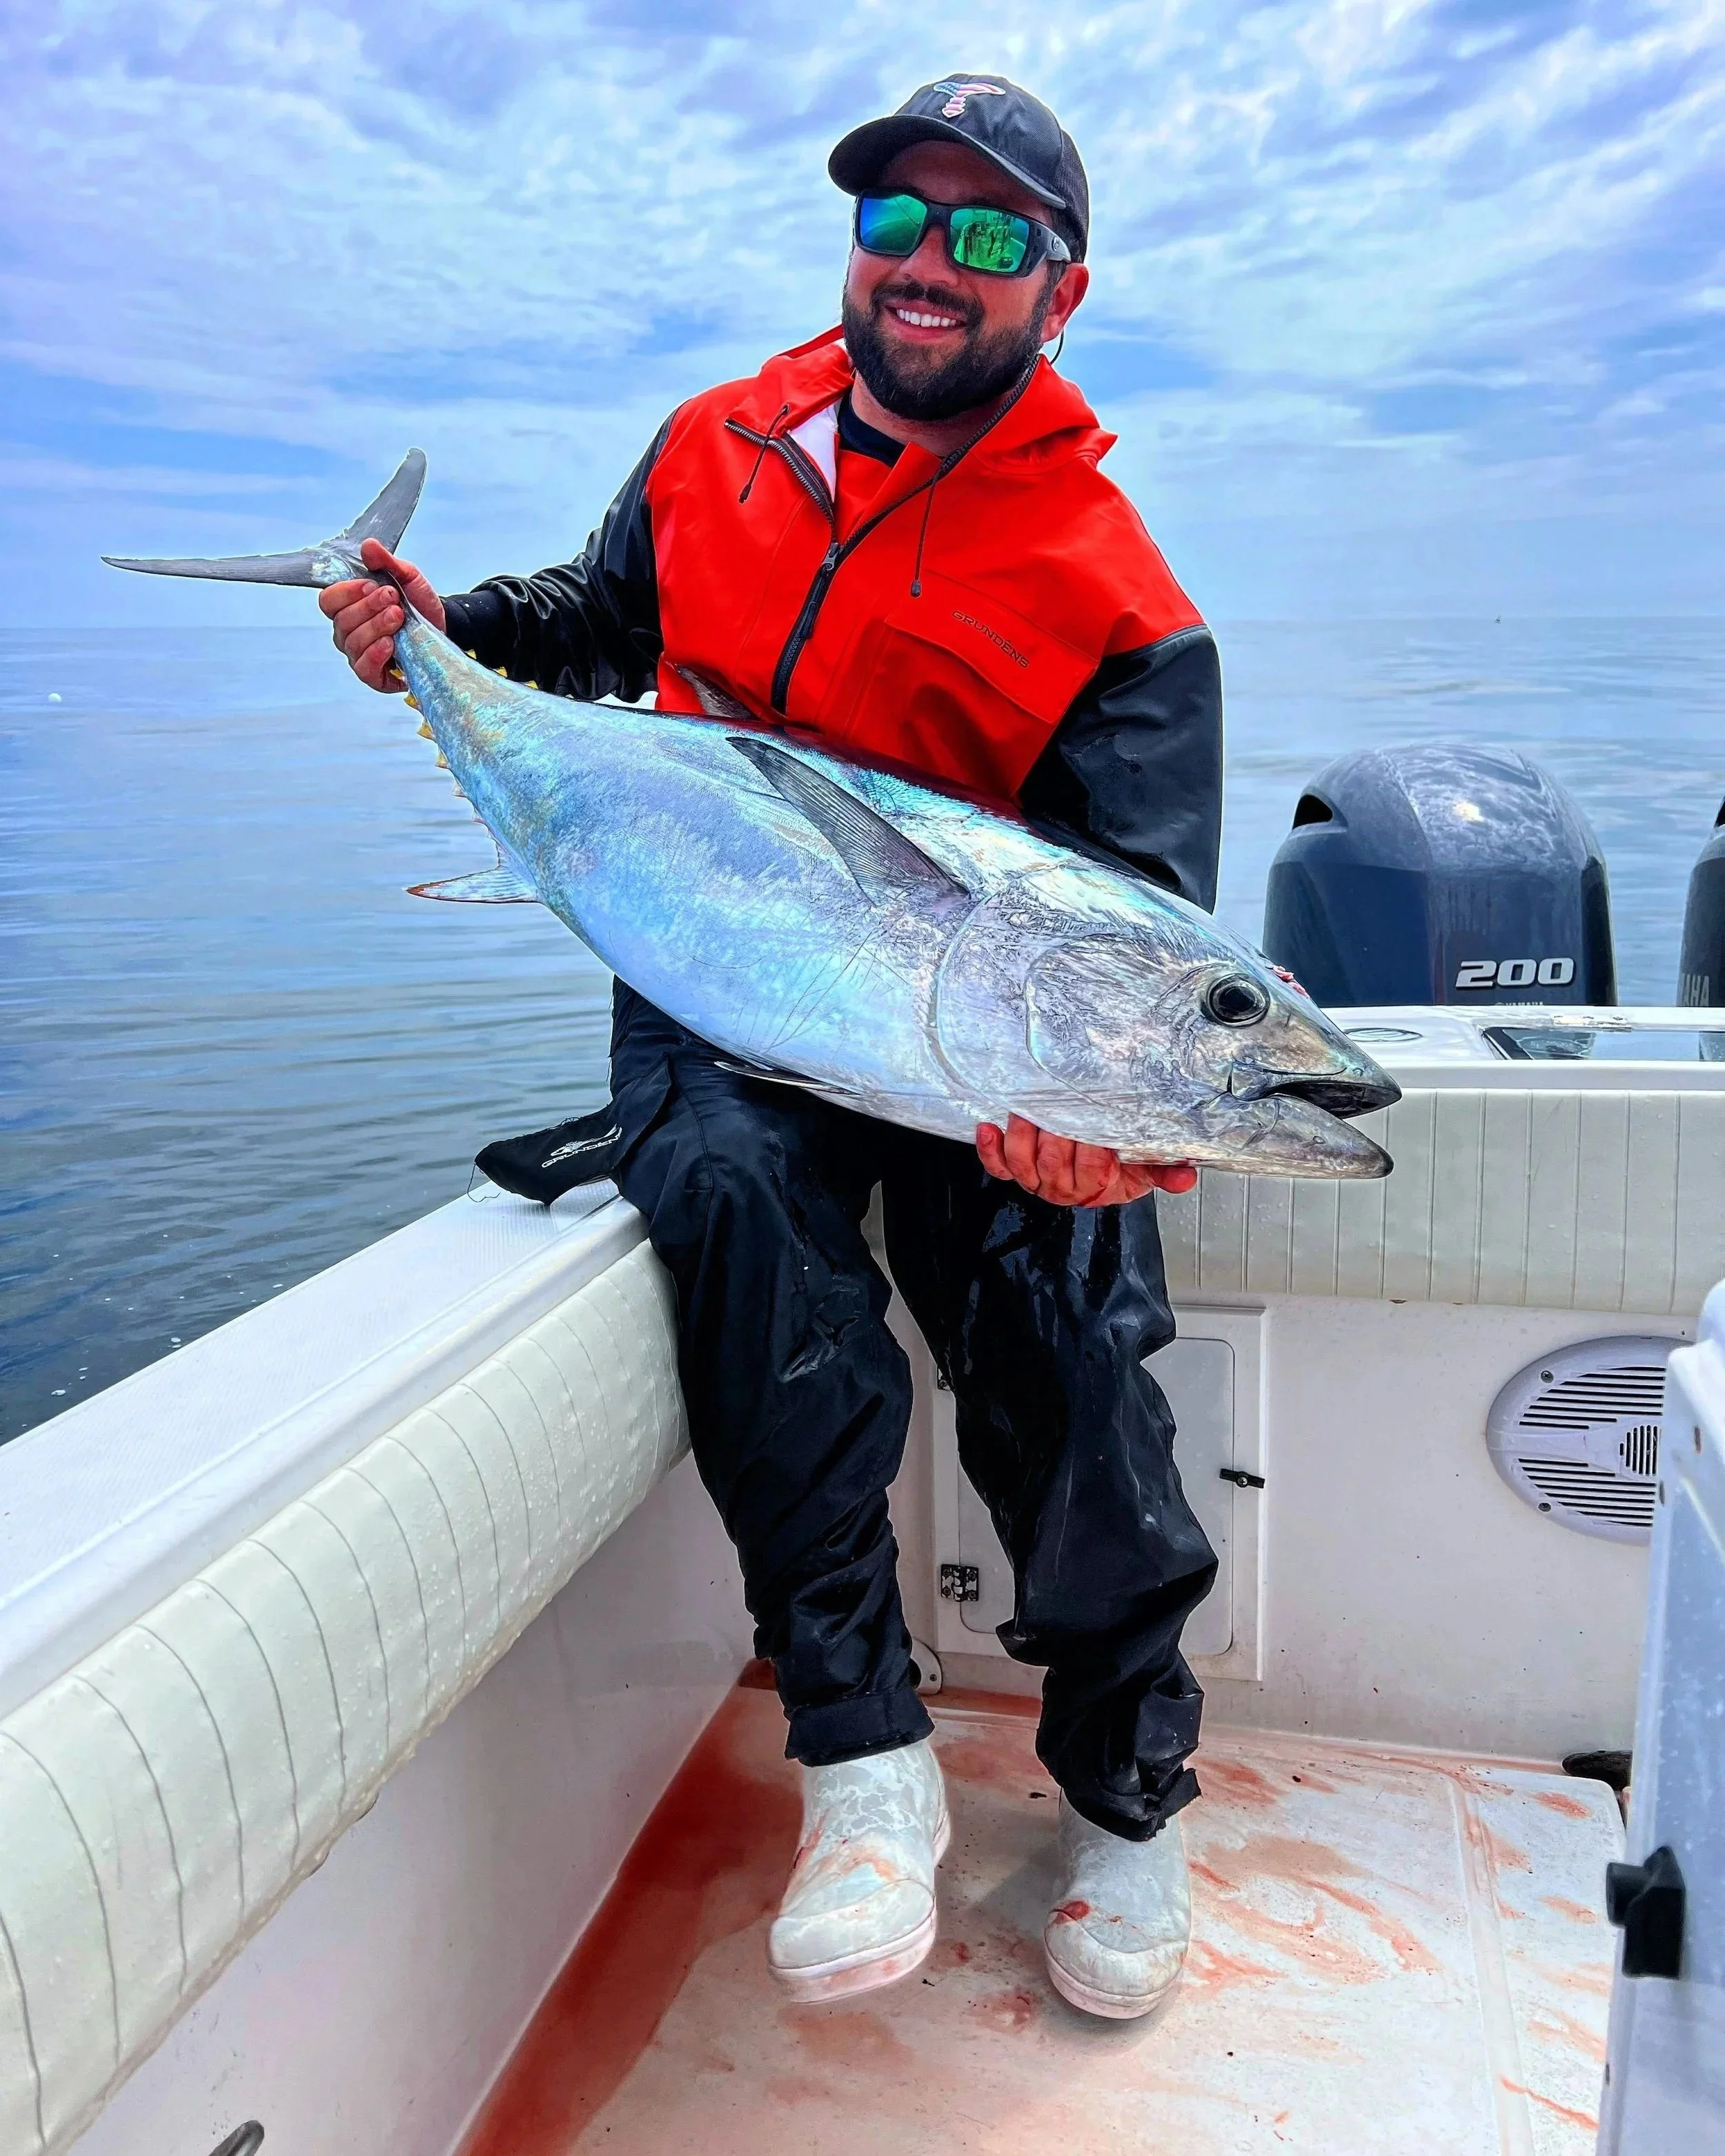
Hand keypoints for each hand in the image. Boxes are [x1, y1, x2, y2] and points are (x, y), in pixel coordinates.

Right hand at [317, 537, 445, 692]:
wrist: (442, 626)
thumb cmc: (418, 603)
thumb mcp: (407, 577)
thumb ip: (386, 562)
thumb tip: (369, 546)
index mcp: (349, 606)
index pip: (329, 601)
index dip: (347, 592)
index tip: (372, 585)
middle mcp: (348, 632)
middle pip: (342, 621)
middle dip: (369, 607)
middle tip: (394, 599)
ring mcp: (359, 655)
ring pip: (353, 643)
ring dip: (376, 627)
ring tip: (399, 617)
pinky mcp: (375, 676)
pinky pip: (364, 669)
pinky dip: (376, 654)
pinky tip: (391, 643)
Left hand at [976, 1113, 1197, 1207]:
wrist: (1101, 1181)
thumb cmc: (1121, 1169)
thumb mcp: (1147, 1169)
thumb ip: (1165, 1171)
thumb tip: (1187, 1175)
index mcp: (1096, 1186)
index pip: (1092, 1168)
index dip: (1090, 1148)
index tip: (1094, 1125)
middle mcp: (1063, 1187)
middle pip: (1053, 1162)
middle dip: (1054, 1134)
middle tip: (1059, 1106)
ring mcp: (1036, 1180)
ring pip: (1023, 1162)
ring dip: (1022, 1135)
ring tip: (1025, 1110)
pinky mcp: (1016, 1172)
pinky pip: (999, 1166)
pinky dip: (990, 1149)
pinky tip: (989, 1127)